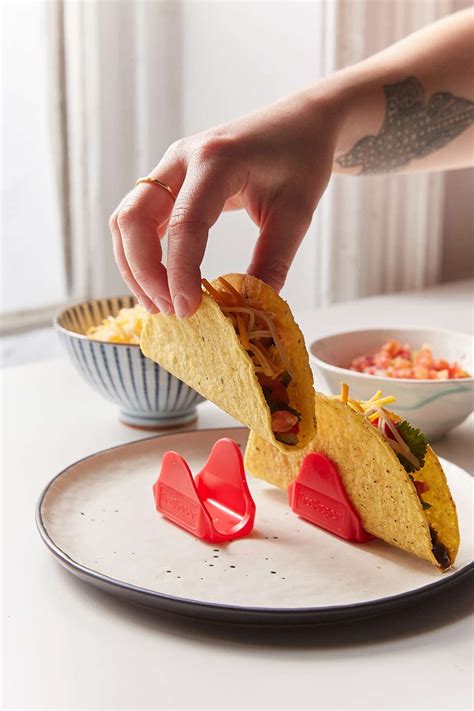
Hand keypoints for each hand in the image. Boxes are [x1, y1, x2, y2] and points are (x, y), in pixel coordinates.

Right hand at [109, 90, 339, 315]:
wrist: (301, 121)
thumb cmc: (302, 160)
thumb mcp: (296, 214)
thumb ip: (272, 262)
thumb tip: (247, 310)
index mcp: (217, 160)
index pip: (184, 223)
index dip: (180, 273)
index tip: (189, 310)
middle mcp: (182, 158)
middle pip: (134, 218)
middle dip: (144, 272)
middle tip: (170, 311)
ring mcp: (170, 166)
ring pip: (127, 219)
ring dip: (134, 265)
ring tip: (160, 305)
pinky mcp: (169, 179)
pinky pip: (138, 218)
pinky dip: (140, 253)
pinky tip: (159, 283)